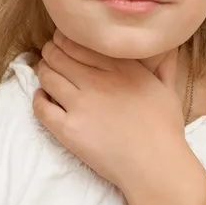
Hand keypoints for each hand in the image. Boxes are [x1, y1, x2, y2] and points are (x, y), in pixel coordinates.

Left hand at [33, 29, 186, 190]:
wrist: (156, 166)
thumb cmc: (165, 128)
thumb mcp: (168, 89)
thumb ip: (164, 64)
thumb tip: (168, 46)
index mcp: (120, 67)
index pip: (79, 43)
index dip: (64, 38)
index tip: (62, 40)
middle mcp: (97, 80)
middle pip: (59, 56)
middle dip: (50, 52)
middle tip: (49, 54)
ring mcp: (81, 104)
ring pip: (48, 77)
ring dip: (42, 72)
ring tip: (44, 72)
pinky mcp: (68, 129)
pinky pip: (42, 108)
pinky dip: (37, 99)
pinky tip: (41, 97)